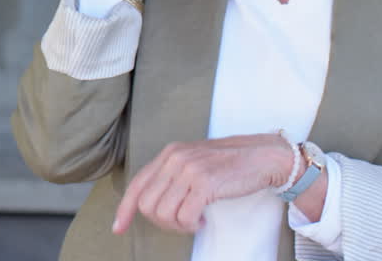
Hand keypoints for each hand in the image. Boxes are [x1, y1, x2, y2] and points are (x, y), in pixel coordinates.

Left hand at [112, 133, 292, 235]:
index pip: (137, 184)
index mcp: (169, 154)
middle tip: (181, 222)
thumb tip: (151, 204)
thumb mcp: (193, 162)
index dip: (124, 209)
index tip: (118, 228)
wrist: (263, 157)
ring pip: (164, 213)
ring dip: (178, 225)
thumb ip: (172, 176)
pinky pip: (184, 216)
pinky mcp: (205, 182)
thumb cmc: (229, 164)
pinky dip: (191, 225)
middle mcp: (174, 158)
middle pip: (147, 204)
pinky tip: (202, 220)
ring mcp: (189, 169)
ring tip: (194, 220)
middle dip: (161, 222)